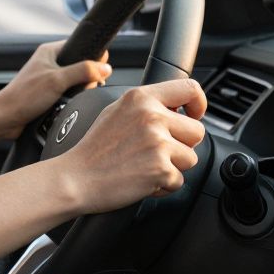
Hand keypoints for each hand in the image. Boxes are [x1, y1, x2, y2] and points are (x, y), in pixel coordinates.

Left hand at [0, 40, 111, 139]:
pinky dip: (70, 100)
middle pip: (81, 66)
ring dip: (78, 91)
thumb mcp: (58, 80)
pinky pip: (68, 94)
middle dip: (86, 78)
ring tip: (70, 98)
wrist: (5, 118)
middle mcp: (49, 62)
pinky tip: (65, 105)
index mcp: (50, 51)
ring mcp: (48, 79)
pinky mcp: (47, 94)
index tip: (97, 70)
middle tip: (82, 87)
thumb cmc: (24, 96)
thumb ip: (83, 71)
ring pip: (75, 82)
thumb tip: (105, 68)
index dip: (92, 58)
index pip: (80, 47)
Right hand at [52, 79, 207, 213]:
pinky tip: (142, 180)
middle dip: (182, 145)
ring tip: (145, 166)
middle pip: (196, 131)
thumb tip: (174, 107)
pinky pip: (179, 180)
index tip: (194, 115)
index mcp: (141, 98)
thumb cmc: (93, 150)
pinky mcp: (161, 169)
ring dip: (173, 167)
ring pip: (191, 158)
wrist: (75, 178)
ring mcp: (158, 143)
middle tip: (157, 152)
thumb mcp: (116, 111)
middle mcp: (151, 116)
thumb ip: (146, 105)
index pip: (189, 88)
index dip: (198, 104)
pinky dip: (163, 186)